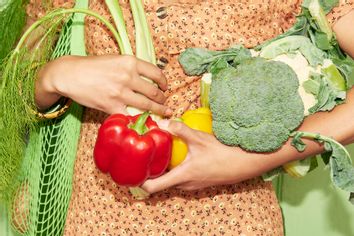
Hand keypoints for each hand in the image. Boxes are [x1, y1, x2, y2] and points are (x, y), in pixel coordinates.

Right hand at [35, 55, 170, 115]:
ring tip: (163, 112)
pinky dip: (139, 118)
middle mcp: (127, 76)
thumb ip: (131, 68)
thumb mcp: (115, 59)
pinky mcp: (112, 106)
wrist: (70, 75)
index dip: (164, 82)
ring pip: (147, 105)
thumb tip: (148, 79)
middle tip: (164, 102)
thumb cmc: (92, 66)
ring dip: (158, 110)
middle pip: (154, 91)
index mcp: (130, 62)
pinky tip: (144, 119)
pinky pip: (130, 115)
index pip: (156, 73)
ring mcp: (120, 93)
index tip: (165, 87)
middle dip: (162, 99)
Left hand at [142, 120, 266, 192]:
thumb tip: (162, 122)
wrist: (245, 163)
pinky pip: (181, 178)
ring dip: (164, 170)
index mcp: (182, 177)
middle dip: (151, 171)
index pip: (152, 187)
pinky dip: (175, 169)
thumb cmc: (223, 153)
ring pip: (172, 180)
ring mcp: (193, 185)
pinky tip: (178, 156)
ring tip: (159, 154)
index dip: (139, 181)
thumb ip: (180, 130)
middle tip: (143, 156)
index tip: (132, 170)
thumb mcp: (200, 139)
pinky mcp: (200, 182)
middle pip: (160, 183)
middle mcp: (185, 185)